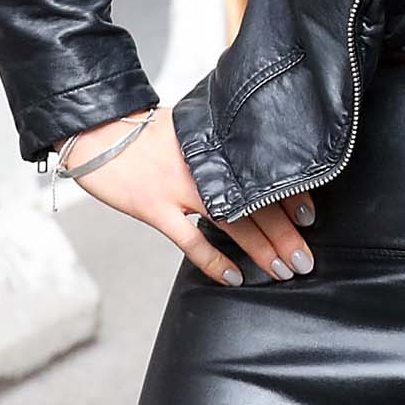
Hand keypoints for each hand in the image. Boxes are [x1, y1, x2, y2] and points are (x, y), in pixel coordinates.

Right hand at [56, 113, 315, 288]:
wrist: (95, 129)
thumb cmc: (140, 130)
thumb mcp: (186, 128)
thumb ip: (215, 146)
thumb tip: (246, 161)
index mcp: (213, 144)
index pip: (261, 171)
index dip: (289, 194)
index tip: (310, 214)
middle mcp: (203, 165)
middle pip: (255, 201)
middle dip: (285, 233)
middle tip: (306, 258)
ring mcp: (178, 187)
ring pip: (233, 222)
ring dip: (262, 249)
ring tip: (284, 269)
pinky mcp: (153, 206)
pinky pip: (190, 240)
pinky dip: (214, 260)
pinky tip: (235, 276)